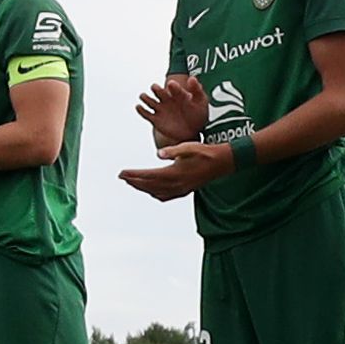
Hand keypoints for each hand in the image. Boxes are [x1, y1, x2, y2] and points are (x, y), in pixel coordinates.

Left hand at [116, 139, 230, 202]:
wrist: (223, 163)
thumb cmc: (206, 152)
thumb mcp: (190, 147)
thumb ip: (173, 150)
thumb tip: (158, 154)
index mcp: (175, 173)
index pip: (148, 175)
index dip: (134, 175)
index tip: (122, 172)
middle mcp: (176, 185)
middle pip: (149, 185)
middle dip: (134, 181)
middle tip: (122, 176)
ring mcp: (181, 190)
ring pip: (156, 192)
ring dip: (142, 187)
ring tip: (131, 181)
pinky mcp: (185, 191)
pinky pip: (165, 196)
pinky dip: (154, 193)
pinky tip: (150, 191)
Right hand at [137, 74, 207, 146]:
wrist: (192, 132)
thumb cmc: (197, 115)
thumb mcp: (201, 102)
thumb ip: (197, 90)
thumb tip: (192, 78)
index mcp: (177, 94)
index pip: (174, 88)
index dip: (172, 86)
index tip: (171, 84)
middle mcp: (167, 99)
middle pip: (159, 92)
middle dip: (156, 89)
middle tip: (155, 88)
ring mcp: (160, 109)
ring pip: (150, 101)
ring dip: (145, 98)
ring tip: (143, 96)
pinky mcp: (155, 119)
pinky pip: (146, 114)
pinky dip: (141, 110)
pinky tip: (139, 106)